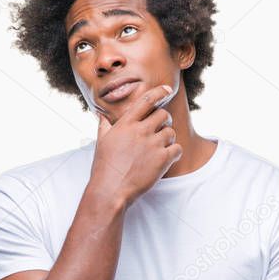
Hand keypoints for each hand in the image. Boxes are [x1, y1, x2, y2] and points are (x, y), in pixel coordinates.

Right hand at [89, 83, 181, 206]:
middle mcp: (140, 131)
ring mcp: (152, 144)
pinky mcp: (162, 159)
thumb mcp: (101, 143)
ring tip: (161, 148)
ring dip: (169, 139)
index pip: (145, 101)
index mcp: (125, 124)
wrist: (110, 190)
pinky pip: (177, 149)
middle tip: (161, 130)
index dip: (158, 93)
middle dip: (164, 121)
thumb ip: (104, 127)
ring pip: (171, 132)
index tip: (166, 89)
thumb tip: (102, 117)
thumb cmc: (104, 168)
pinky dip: (175, 153)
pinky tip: (167, 158)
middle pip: (163, 115)